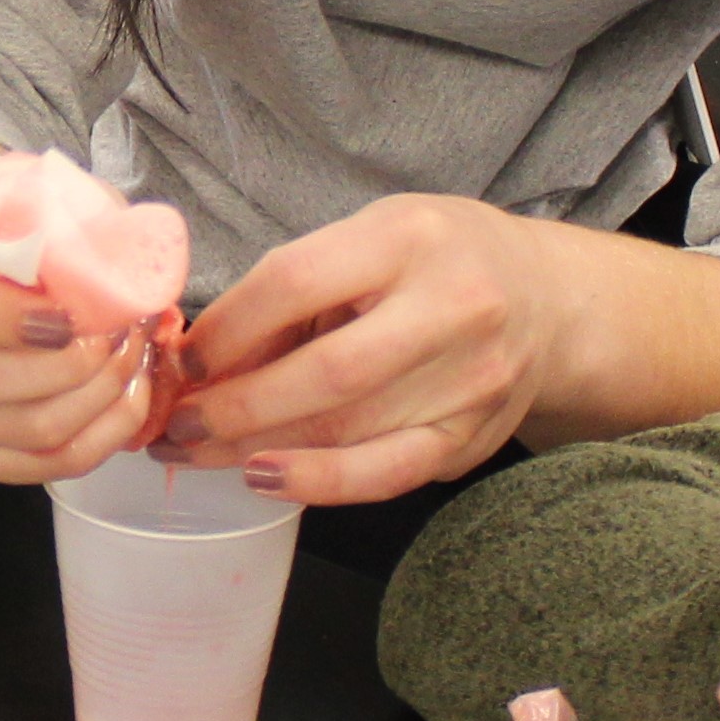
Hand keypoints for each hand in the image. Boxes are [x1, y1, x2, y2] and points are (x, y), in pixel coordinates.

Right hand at [0, 151, 164, 484]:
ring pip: (11, 431)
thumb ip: (77, 221)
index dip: (14, 319)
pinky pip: (25, 466)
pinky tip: (122, 405)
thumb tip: (133, 276)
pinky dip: (89, 442)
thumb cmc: (2, 218)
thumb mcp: (33, 190)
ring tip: (134, 366)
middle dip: (72, 369)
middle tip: (126, 339)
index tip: (77, 316)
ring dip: (93, 406)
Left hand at [162, 195, 594, 505]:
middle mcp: (451, 307)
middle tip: (173, 423)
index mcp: (409, 238)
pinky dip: (319, 482)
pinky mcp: (472, 436)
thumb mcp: (370, 238)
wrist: (546, 300)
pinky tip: (265, 476)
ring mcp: (470, 380)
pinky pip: (386, 472)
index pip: (296, 282)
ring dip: (255, 448)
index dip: (228, 328)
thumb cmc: (435, 260)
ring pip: (347, 430)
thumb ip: (297, 288)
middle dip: (234, 406)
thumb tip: (202, 357)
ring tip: (196, 451)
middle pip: (324, 372)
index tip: (183, 359)